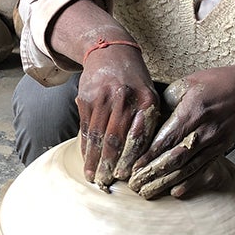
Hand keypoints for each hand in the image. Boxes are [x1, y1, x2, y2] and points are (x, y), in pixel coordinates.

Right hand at [76, 45, 159, 189]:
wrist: (110, 51)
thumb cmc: (134, 80)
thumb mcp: (149, 95)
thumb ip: (148, 122)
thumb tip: (146, 157)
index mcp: (146, 100)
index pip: (138, 136)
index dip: (131, 159)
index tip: (127, 177)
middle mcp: (123, 99)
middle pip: (115, 139)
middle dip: (110, 164)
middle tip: (107, 183)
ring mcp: (102, 98)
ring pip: (98, 136)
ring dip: (94, 160)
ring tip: (93, 177)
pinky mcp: (86, 98)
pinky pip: (85, 128)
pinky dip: (85, 146)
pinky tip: (86, 159)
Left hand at [129, 66, 234, 198]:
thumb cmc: (213, 83)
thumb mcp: (186, 84)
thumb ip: (164, 101)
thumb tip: (144, 118)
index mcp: (192, 111)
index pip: (167, 139)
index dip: (149, 156)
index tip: (133, 168)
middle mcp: (204, 130)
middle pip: (175, 158)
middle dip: (153, 174)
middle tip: (134, 185)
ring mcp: (214, 141)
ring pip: (187, 167)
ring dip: (166, 182)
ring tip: (148, 192)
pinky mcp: (220, 148)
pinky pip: (203, 168)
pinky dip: (189, 182)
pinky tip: (176, 192)